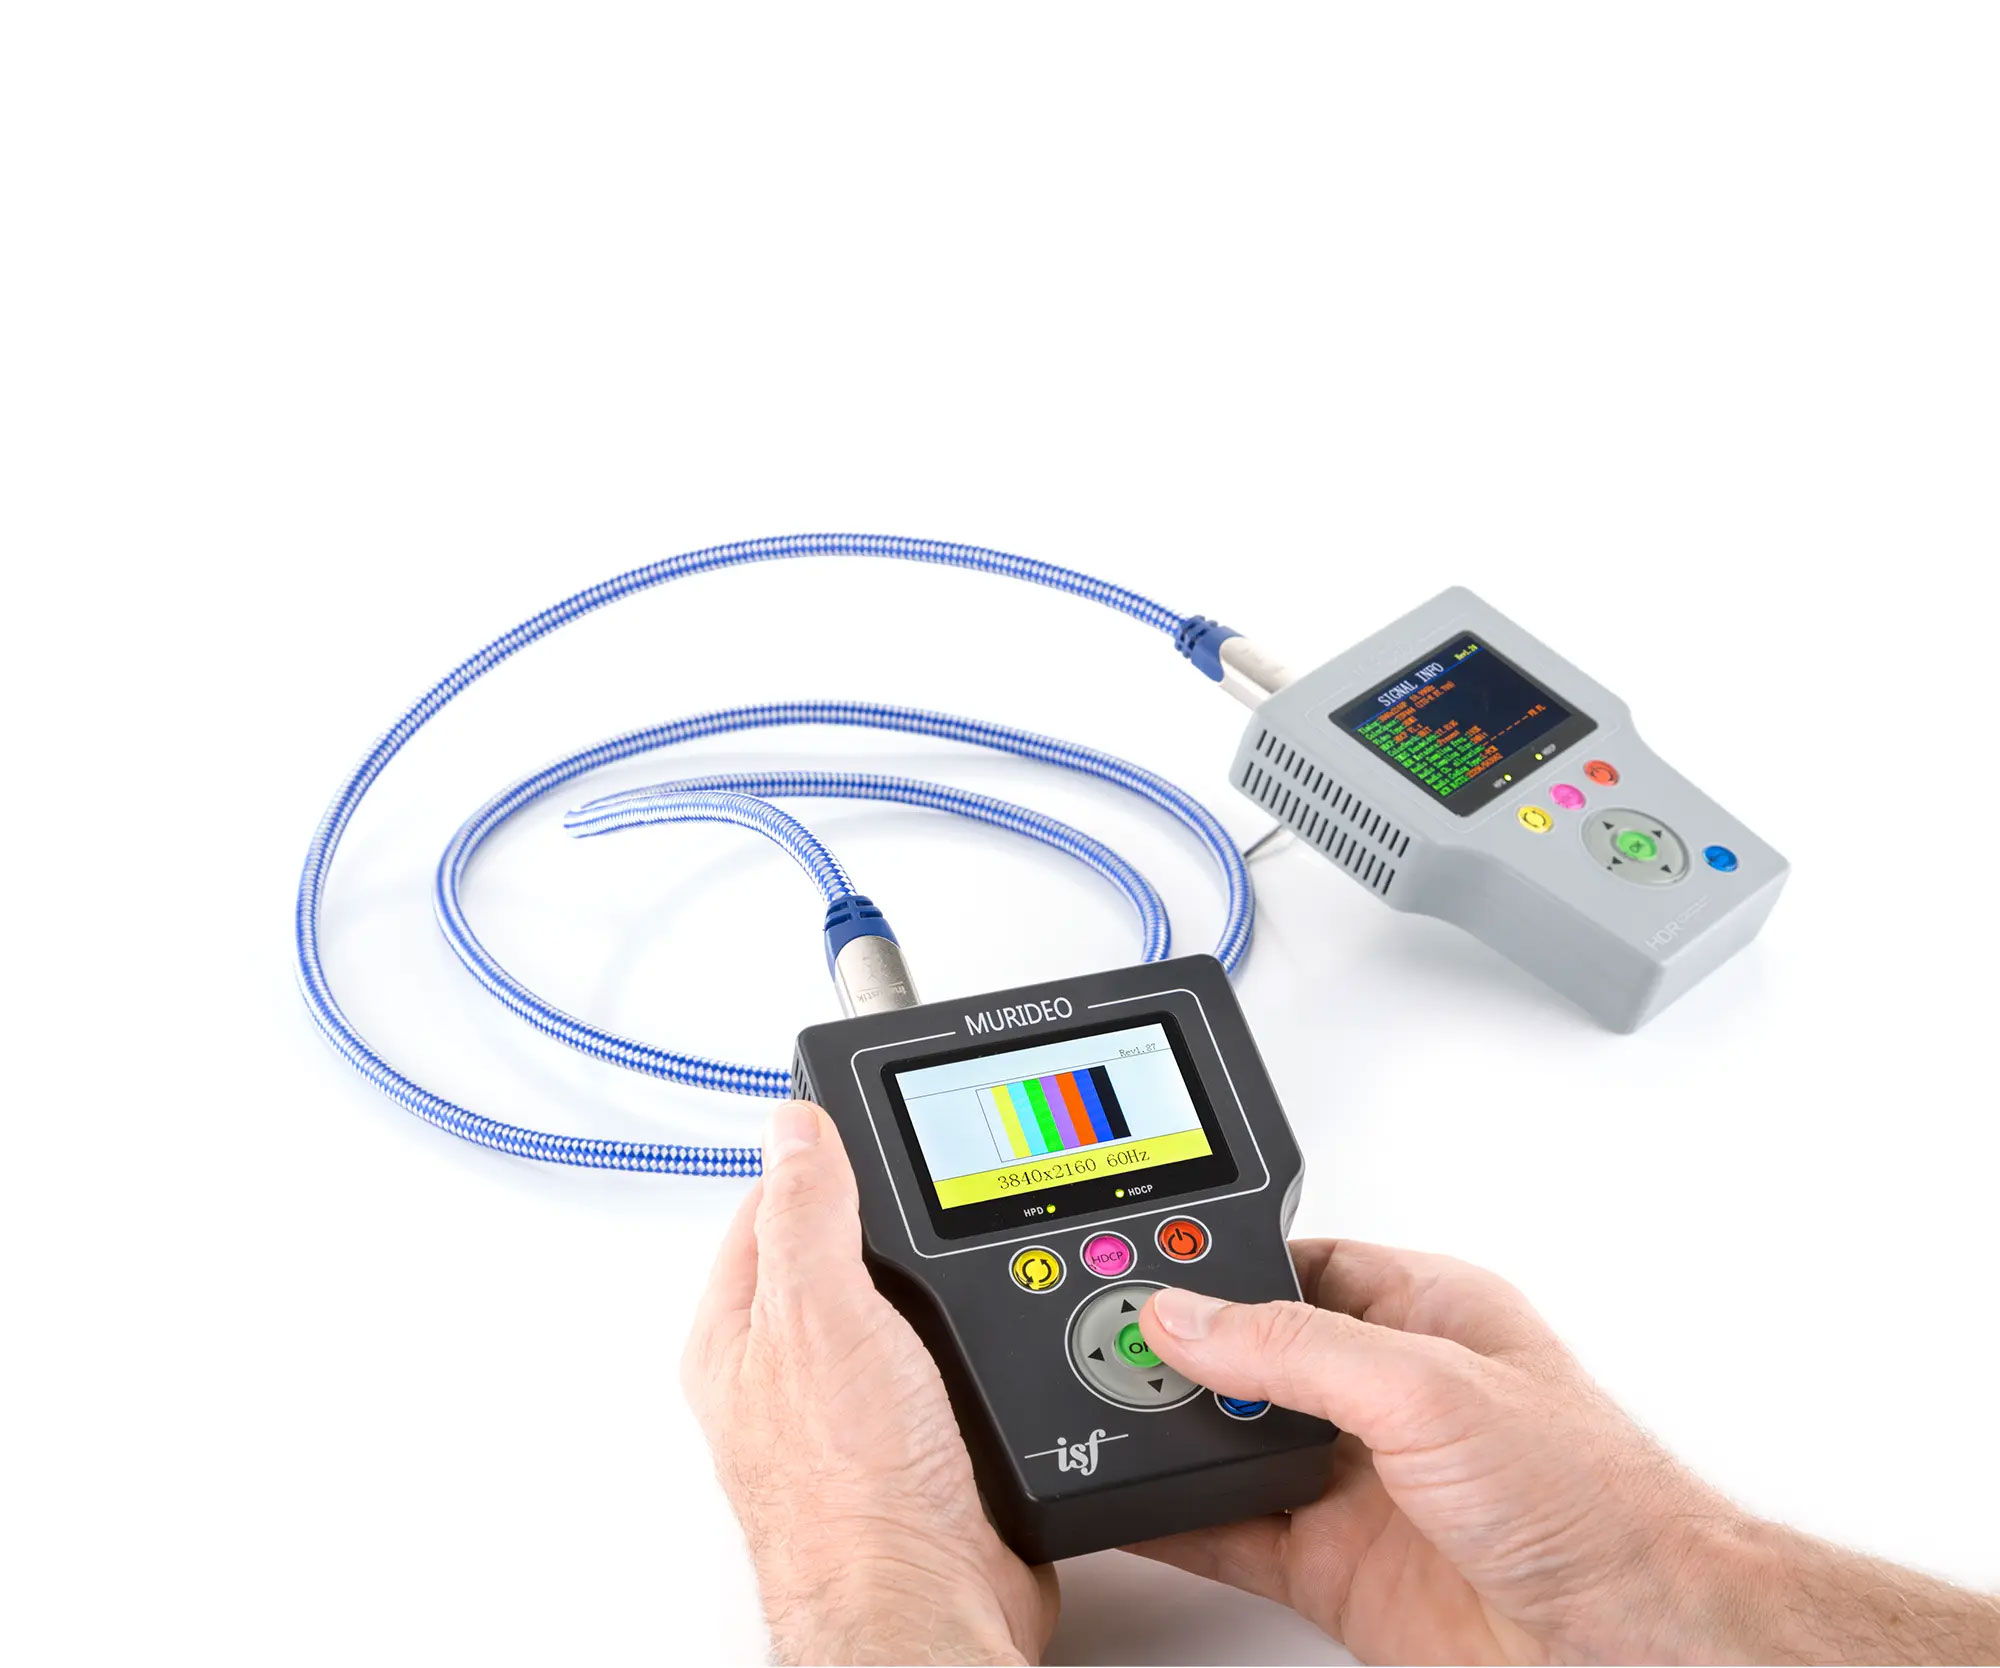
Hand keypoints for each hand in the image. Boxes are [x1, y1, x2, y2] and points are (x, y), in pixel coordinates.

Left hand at [683, 1102, 1055, 1665]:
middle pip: (844, 1251)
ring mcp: (861, 1408)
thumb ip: (806, 1215)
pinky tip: (1009, 1325)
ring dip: (951, 1280)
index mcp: (741, 1334)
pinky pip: (958, 1359)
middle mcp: (792, 1371)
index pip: (771, 1207)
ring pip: (908, 1306)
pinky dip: (987, 1336)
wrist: (930, 1605)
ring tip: (980, 1248)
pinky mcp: (927, 1440)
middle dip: (897, 1219)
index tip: (870, 1122)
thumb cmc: (853, 1494)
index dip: (822, 1158)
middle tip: (941, 1179)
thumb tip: (795, 1127)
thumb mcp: (820, 1317)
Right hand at [1131, 1240, 1745, 1664]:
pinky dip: (1173, 1521)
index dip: (1222, 1270)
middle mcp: (1387, 1392)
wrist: (1638, 1646)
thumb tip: (1187, 1314)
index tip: (1146, 1276)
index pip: (1297, 1267)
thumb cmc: (1593, 1499)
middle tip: (1104, 1349)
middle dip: (1183, 1356)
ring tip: (1097, 1415)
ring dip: (1172, 1437)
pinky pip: (1231, 1533)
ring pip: (1235, 1445)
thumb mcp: (1426, 1387)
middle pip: (1254, 1358)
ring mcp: (1360, 1482)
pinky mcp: (1337, 1566)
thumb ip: (1294, 1348)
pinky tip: (1129, 1503)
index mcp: (1422, 1312)